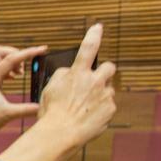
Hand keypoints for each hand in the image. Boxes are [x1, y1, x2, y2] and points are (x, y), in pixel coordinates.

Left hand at [0, 44, 45, 145]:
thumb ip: (26, 110)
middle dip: (15, 53)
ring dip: (12, 61)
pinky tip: (14, 78)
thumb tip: (42, 106)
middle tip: (26, 66)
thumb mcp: (7, 115)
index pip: (11, 59)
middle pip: (0, 51)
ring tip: (20, 74)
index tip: (42, 49)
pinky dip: (8, 69)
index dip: (28, 52)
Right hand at [34, 23, 116, 149]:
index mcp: (77, 73)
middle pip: (109, 67)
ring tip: (85, 106)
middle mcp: (94, 81)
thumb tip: (70, 71)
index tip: (98, 27)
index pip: (88, 48)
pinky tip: (88, 116)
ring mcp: (104, 95)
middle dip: (104, 71)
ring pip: (107, 89)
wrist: (61, 133)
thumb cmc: (52, 111)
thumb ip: (63, 75)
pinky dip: (100, 110)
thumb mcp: (50, 88)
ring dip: (100, 94)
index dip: (93, 35)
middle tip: (96, 80)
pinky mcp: (110, 109)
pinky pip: (108, 105)